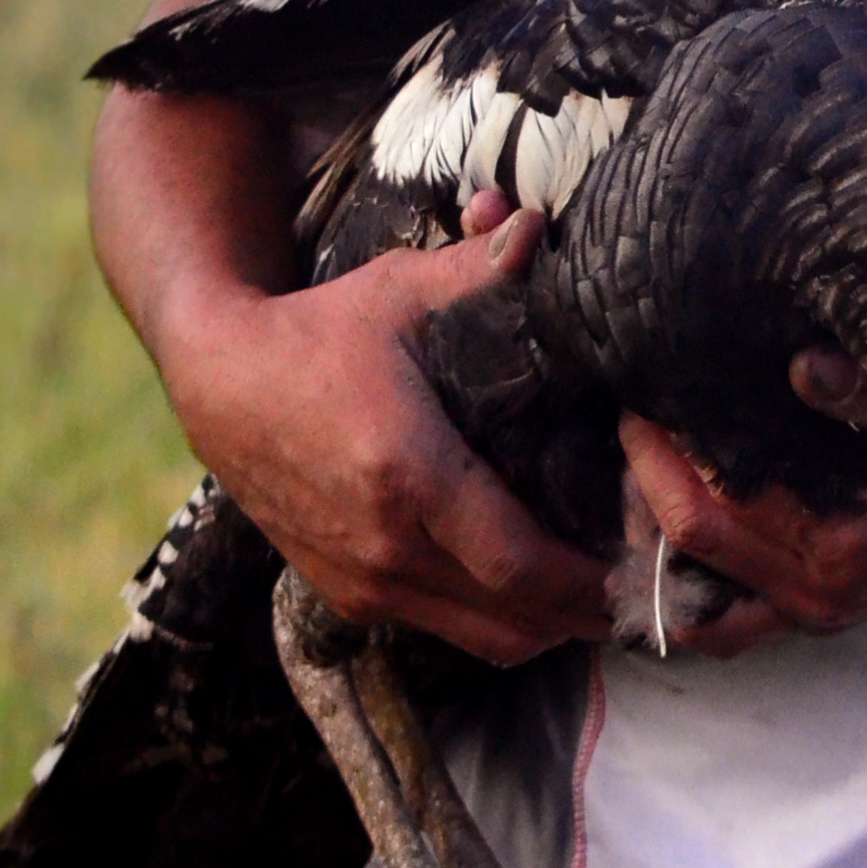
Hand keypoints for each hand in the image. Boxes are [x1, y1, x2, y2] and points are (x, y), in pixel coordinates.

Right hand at [156, 193, 613, 664]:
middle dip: (588, 607)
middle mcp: (384, 545)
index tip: (644, 558)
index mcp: (406, 474)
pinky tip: (536, 584)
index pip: (518, 562)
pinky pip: (445, 628)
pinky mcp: (347, 596)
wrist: (221, 382)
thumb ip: (479, 269)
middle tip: (644, 577)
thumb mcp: (400, 291)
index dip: (589, 575)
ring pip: (484, 638)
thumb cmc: (322, 331)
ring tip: (603, 584)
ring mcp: (363, 580)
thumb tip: (542, 229)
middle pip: (514, 618)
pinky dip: (499, 619)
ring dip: (549, 623)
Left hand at [617, 349, 866, 660]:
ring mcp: (811, 616)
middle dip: (642, 499)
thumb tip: (802, 365)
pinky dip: (692, 589)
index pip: (704, 516)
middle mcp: (813, 598)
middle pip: (685, 561)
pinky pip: (729, 624)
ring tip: (641, 485)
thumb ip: (861, 392)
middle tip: (631, 438)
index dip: (656, 462)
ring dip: (658, 552)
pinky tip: (675, 539)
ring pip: (698, 609)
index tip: (636, 410)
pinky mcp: (811, 616)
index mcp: (832, 549)